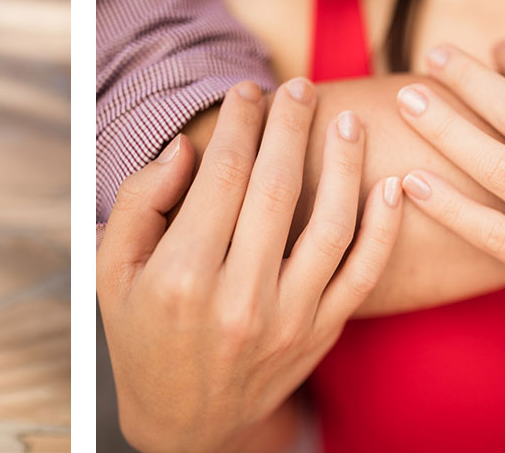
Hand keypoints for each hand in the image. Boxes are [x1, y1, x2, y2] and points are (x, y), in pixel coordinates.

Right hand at [99, 80, 404, 452]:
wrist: (186, 421)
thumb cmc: (142, 333)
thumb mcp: (112, 269)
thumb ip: (140, 202)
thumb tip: (184, 148)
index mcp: (182, 276)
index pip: (223, 177)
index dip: (240, 124)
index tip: (249, 90)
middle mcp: (239, 298)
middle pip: (277, 190)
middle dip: (291, 127)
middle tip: (300, 84)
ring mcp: (287, 319)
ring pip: (331, 225)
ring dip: (344, 165)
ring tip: (347, 122)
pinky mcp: (320, 334)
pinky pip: (362, 273)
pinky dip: (383, 228)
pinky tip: (392, 185)